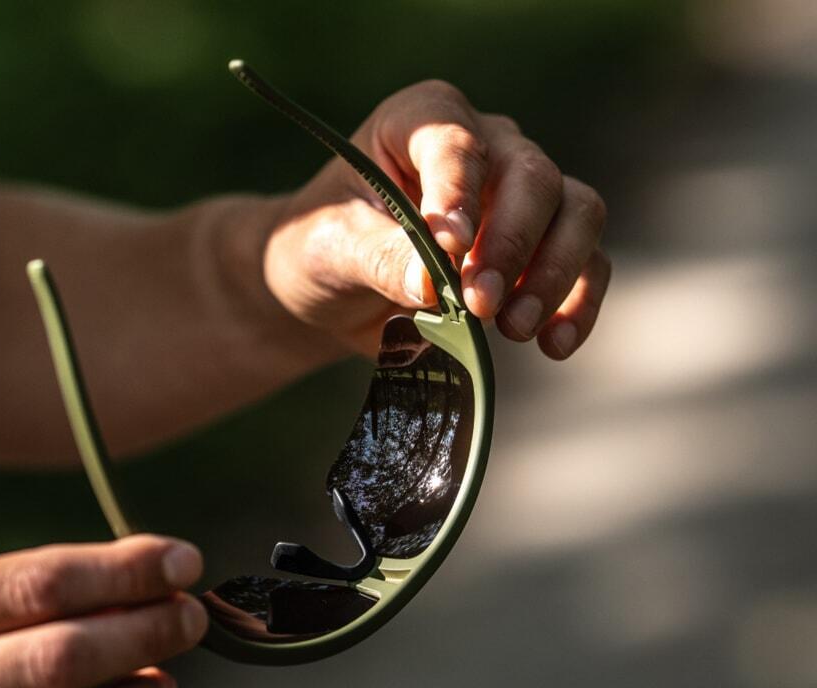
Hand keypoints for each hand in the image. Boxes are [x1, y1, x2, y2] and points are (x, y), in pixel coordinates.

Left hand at [261, 79, 609, 359]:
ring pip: (576, 213)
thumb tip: (431, 283)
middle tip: (480, 305)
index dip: (459, 188)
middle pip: (532, 176)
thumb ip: (379, 257)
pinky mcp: (541, 248)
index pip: (454, 139)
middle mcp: (484, 145)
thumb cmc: (323, 250)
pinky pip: (587, 264)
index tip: (450, 245)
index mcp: (420, 120)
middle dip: (511, 244)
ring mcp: (520, 195)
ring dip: (554, 274)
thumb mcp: (332, 249)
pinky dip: (578, 304)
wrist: (331, 293)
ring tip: (513, 328)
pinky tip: (555, 345)